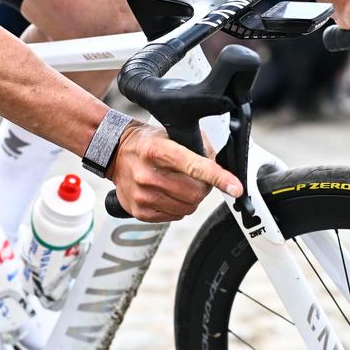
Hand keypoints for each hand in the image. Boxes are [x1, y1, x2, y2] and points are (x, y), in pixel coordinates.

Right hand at [107, 123, 242, 221]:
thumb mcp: (170, 133)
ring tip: (180, 184)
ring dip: (192, 198)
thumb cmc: (147, 142)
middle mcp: (147, 174)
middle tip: (198, 178)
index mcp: (158, 150)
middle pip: (195, 192)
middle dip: (204, 187)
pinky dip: (178, 207)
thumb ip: (197, 145)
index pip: (194, 166)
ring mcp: (142, 195)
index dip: (218, 177)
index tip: (236, 188)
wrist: (113, 153)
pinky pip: (174, 216)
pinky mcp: (139, 211)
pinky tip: (168, 193)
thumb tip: (220, 163)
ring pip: (188, 207)